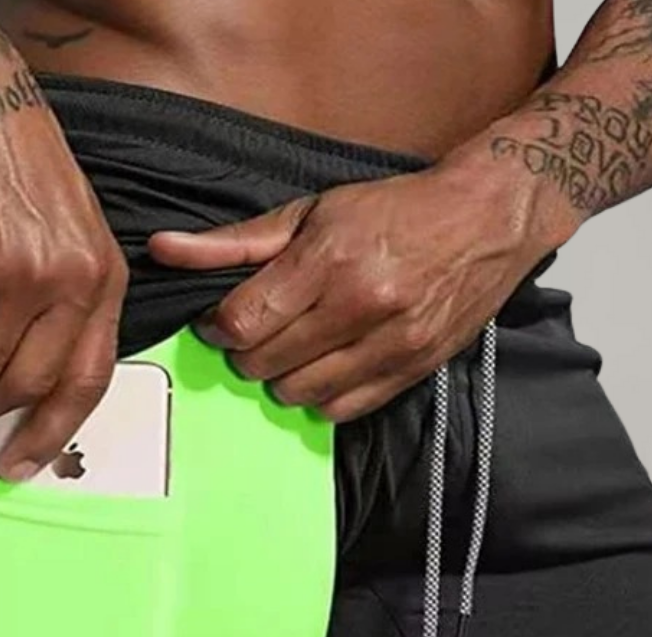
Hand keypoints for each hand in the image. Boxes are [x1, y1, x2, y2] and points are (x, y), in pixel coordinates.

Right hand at [0, 65, 125, 480]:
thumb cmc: (13, 161)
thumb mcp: (69, 231)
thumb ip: (62, 302)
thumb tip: (24, 379)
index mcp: (105, 280)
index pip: (89, 380)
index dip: (53, 433)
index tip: (20, 466)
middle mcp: (73, 280)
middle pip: (28, 386)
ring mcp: (24, 271)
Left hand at [148, 165, 550, 420]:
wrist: (487, 219)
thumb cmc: (396, 211)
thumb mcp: (312, 211)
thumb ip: (235, 242)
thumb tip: (165, 250)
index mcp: (328, 259)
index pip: (241, 321)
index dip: (220, 326)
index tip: (225, 319)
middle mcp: (360, 305)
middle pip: (263, 363)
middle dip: (247, 351)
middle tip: (259, 330)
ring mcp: (390, 344)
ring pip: (298, 393)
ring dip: (281, 377)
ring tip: (294, 348)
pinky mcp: (412, 370)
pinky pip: (342, 410)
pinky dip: (320, 397)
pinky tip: (324, 367)